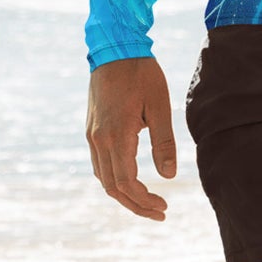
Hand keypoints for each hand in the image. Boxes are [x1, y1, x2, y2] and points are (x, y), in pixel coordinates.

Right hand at [87, 56, 176, 219]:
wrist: (114, 48)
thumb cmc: (142, 74)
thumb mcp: (160, 107)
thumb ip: (164, 143)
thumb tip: (169, 177)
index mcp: (116, 136)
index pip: (126, 183)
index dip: (144, 201)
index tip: (164, 208)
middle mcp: (99, 140)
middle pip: (112, 187)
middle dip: (135, 205)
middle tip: (160, 212)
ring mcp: (92, 135)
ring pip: (103, 178)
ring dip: (124, 195)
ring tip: (147, 202)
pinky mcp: (92, 129)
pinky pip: (99, 164)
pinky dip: (114, 179)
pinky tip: (131, 181)